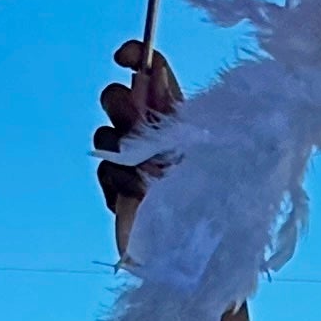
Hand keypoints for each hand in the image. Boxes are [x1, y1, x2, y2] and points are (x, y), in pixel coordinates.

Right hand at [97, 41, 182, 258]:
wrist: (195, 264)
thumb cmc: (216, 210)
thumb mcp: (202, 153)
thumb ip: (173, 111)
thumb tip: (151, 71)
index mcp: (184, 120)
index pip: (156, 74)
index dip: (140, 57)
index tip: (126, 56)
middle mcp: (158, 136)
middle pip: (122, 96)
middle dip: (120, 102)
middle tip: (132, 123)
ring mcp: (136, 163)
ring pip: (107, 132)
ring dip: (120, 147)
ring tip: (145, 176)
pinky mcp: (120, 191)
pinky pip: (104, 168)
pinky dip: (117, 180)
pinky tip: (135, 197)